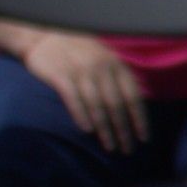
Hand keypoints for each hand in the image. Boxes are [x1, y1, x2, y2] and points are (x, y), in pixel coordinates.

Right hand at [13, 25, 154, 149]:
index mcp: (116, 65)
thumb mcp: (104, 58)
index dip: (139, 118)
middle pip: (117, 105)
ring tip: (110, 147)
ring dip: (105, 129)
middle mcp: (101, 68)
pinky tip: (87, 130)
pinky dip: (81, 115)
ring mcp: (81, 71)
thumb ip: (118, 78)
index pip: (133, 96)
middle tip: (127, 150)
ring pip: (97, 105)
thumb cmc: (78, 51)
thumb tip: (137, 105)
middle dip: (124, 130)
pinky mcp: (60, 75)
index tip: (143, 138)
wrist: (44, 36)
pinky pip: (73, 99)